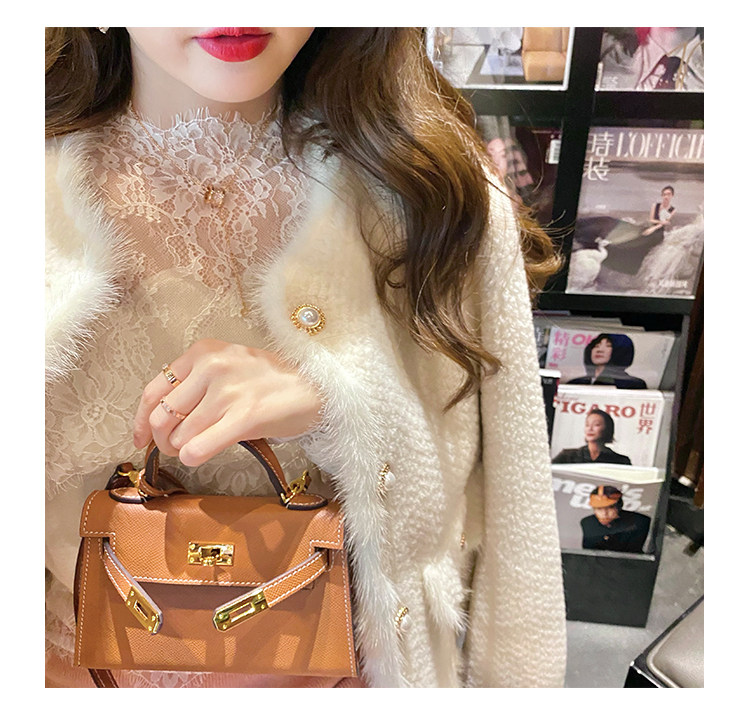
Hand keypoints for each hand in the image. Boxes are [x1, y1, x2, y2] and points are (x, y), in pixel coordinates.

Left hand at [132, 339, 322, 465]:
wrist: (315, 388)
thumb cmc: (270, 381)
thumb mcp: (228, 365)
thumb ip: (195, 383)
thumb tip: (159, 419)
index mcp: (203, 352)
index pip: (153, 391)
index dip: (140, 420)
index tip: (140, 438)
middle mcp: (212, 367)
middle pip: (162, 417)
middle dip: (163, 440)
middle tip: (176, 447)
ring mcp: (228, 391)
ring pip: (179, 436)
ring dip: (183, 450)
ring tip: (198, 448)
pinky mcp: (245, 416)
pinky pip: (198, 447)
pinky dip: (193, 456)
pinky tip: (201, 455)